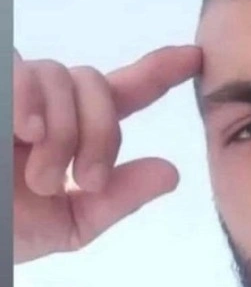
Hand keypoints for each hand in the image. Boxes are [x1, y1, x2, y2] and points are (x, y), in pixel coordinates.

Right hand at [13, 46, 201, 263]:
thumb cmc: (5, 229)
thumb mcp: (70, 224)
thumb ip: (117, 199)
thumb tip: (171, 173)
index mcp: (73, 132)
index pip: (123, 92)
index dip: (160, 71)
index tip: (195, 57)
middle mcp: (48, 105)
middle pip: (99, 85)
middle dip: (103, 134)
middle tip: (83, 179)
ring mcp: (16, 93)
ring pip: (66, 77)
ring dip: (65, 132)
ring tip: (41, 175)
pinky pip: (23, 71)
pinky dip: (34, 104)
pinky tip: (26, 135)